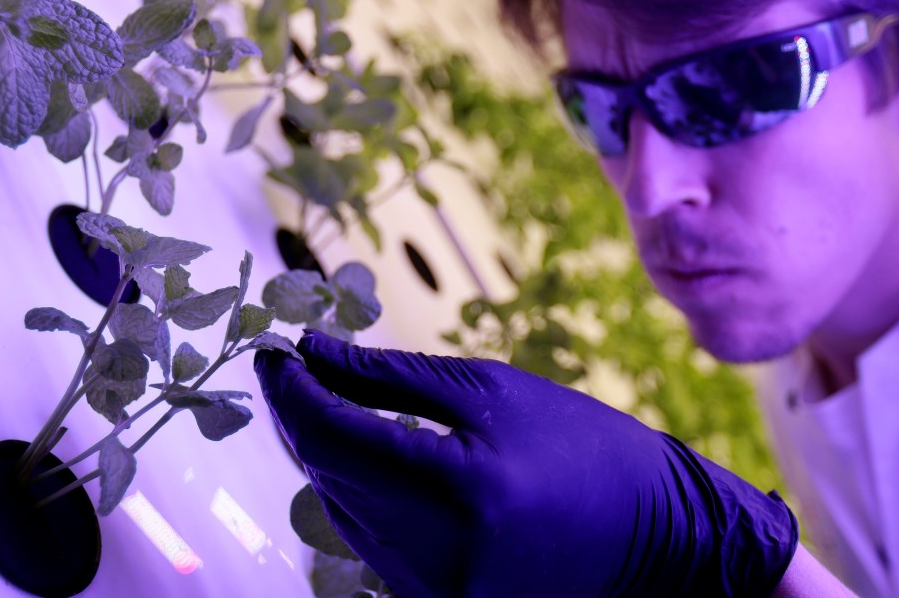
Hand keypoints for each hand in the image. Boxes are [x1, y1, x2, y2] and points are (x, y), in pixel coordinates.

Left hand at [254, 331, 797, 596]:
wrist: (655, 538)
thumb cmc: (579, 445)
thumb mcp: (489, 390)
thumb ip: (387, 376)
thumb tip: (310, 352)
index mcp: (457, 489)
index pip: (332, 437)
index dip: (289, 391)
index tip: (270, 353)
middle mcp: (437, 557)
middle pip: (327, 475)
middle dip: (301, 416)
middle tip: (291, 367)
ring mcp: (435, 592)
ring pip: (339, 508)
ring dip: (324, 452)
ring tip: (327, 401)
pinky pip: (368, 538)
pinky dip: (356, 489)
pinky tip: (366, 452)